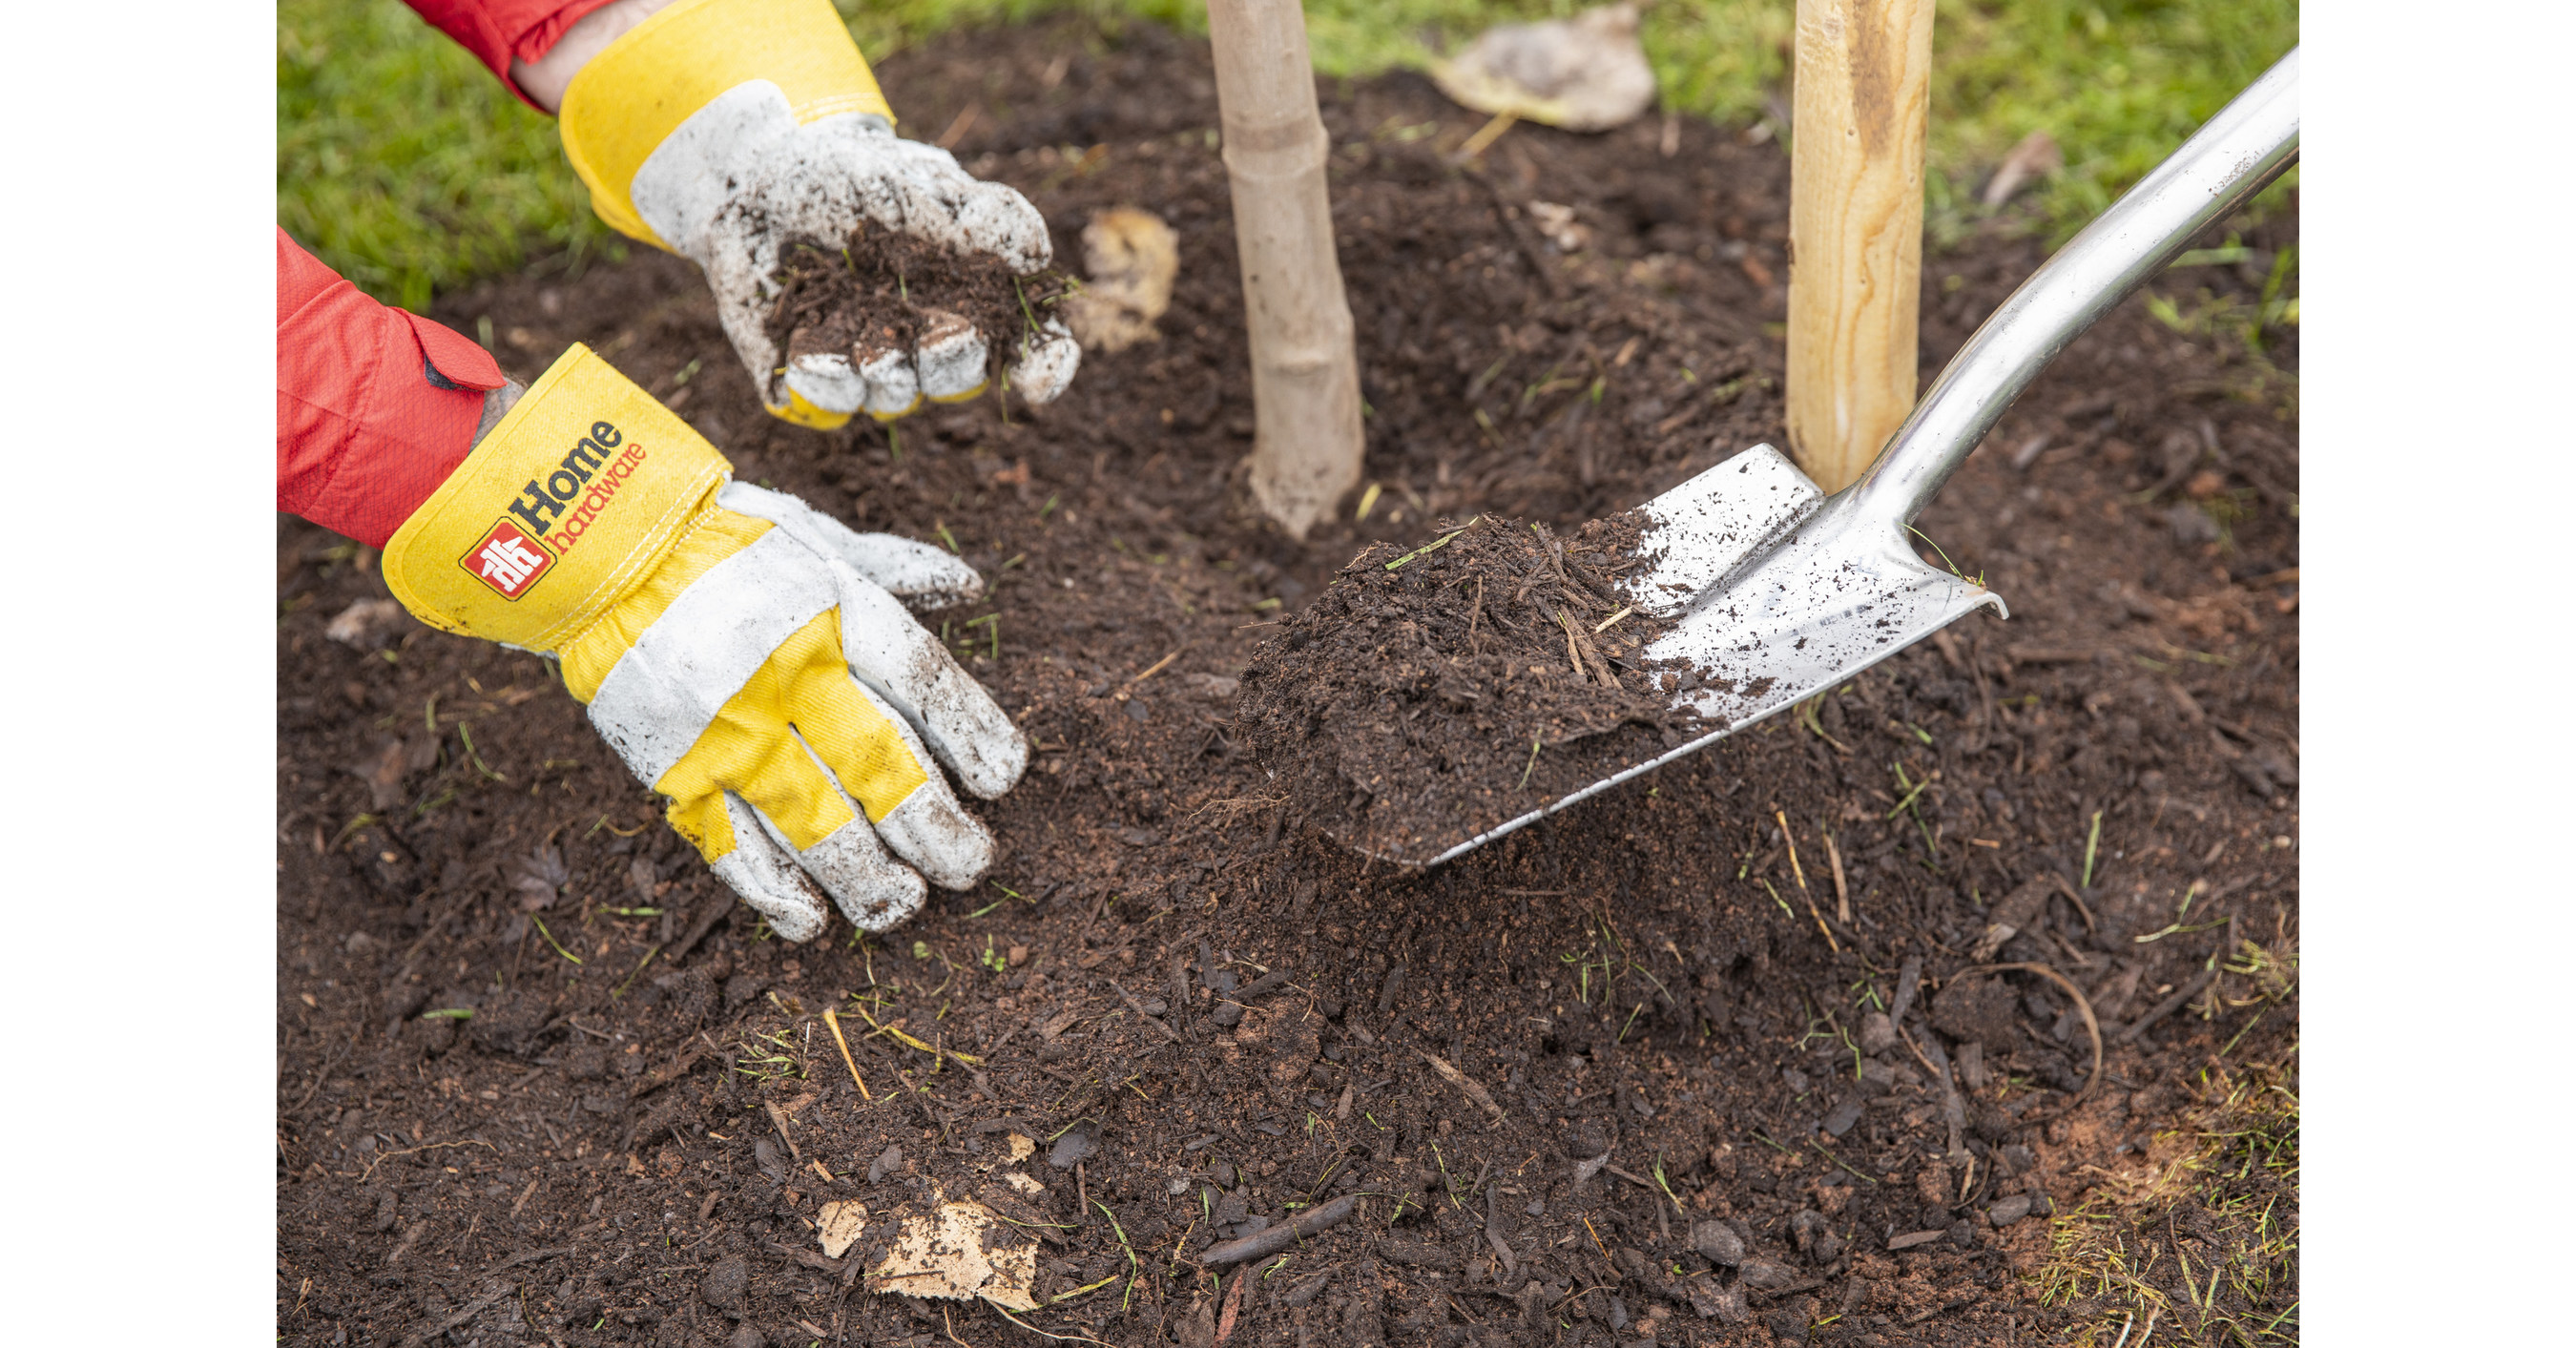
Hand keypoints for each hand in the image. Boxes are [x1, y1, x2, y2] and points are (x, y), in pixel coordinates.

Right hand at [384, 345, 1024, 938]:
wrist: (594, 552)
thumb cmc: (724, 544)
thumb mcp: (816, 537)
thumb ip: (896, 568)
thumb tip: (973, 589)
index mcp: (836, 611)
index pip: (926, 683)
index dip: (973, 736)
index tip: (1004, 780)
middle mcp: (789, 673)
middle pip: (882, 766)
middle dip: (936, 828)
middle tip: (970, 864)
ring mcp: (728, 728)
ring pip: (814, 822)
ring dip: (867, 877)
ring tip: (903, 906)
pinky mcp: (673, 769)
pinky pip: (729, 844)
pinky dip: (772, 892)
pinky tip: (811, 922)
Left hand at [552, 0, 1078, 429]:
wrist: (763, 175)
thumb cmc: (855, 175)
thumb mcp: (924, 179)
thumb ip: (984, 216)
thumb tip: (1035, 258)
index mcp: (972, 301)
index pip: (1029, 352)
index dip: (1044, 370)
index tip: (1037, 382)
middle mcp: (925, 346)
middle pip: (955, 382)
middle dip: (942, 352)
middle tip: (919, 311)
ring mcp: (868, 370)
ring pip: (889, 397)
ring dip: (874, 355)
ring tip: (845, 302)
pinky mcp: (810, 380)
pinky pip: (825, 404)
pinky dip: (819, 370)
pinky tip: (803, 330)